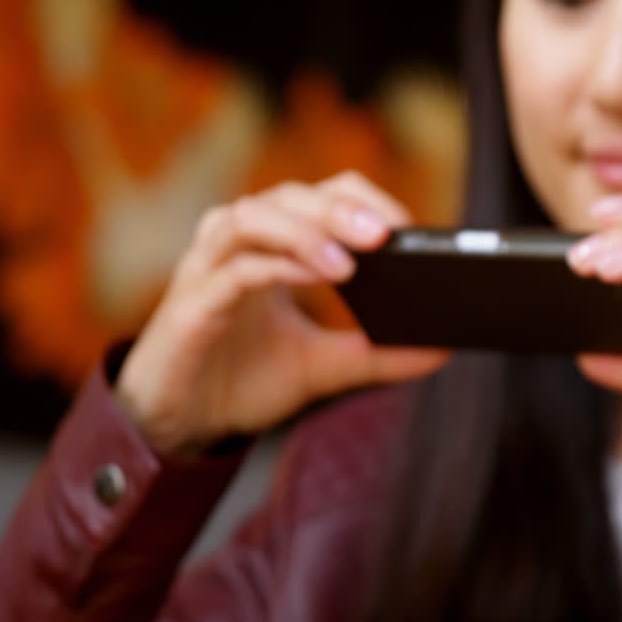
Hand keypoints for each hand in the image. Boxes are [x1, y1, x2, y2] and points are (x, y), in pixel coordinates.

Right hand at [116, 172, 449, 454]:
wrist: (178, 426)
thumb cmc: (242, 381)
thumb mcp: (323, 367)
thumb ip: (377, 355)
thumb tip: (444, 348)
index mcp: (272, 246)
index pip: (319, 195)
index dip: (360, 200)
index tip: (407, 227)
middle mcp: (237, 244)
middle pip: (288, 196)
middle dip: (340, 208)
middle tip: (388, 233)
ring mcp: (208, 268)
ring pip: (253, 217)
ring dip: (306, 230)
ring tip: (351, 260)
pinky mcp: (190, 302)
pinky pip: (233, 267)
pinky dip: (275, 265)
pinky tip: (313, 276)